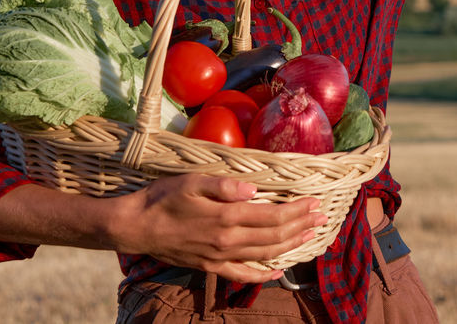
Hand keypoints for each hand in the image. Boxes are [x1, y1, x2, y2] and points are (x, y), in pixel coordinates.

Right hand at [111, 174, 326, 282]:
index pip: (272, 216)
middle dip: (301, 226)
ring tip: (309, 236)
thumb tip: (253, 189)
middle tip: (321, 217)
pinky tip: (277, 271)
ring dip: (290, 245)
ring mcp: (220, 257)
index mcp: (226, 217)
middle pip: (274, 236)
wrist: (136, 226)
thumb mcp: (192, 181)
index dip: (296, 211)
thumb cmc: (162, 198)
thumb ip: (224, 185)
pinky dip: (263, 275)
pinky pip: (243, 275)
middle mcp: (227, 241)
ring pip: (264, 255)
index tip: (314, 203)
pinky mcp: (210, 266)